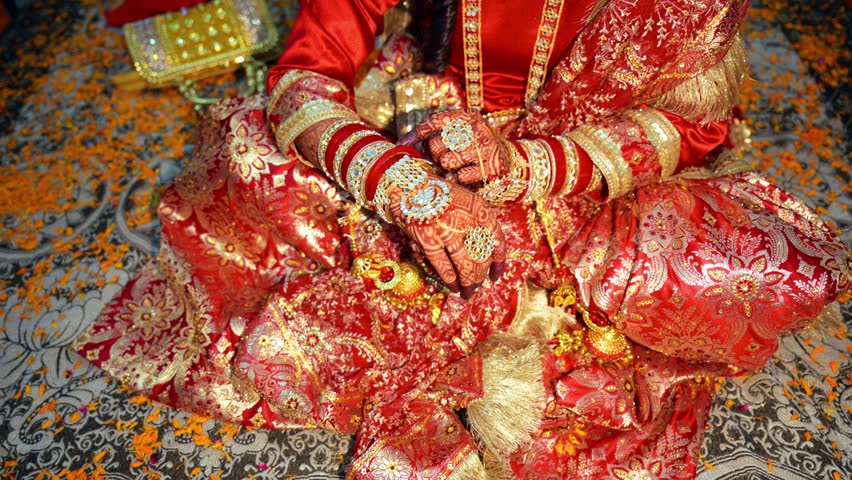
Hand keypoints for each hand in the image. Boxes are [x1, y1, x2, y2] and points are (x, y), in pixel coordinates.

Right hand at [385, 173, 506, 298]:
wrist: (407, 185)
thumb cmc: (438, 194)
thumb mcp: (464, 201)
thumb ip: (477, 223)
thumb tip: (484, 255)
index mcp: (479, 208)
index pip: (497, 241)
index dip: (498, 263)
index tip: (495, 276)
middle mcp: (467, 219)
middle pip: (482, 257)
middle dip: (480, 276)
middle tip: (476, 286)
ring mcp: (447, 230)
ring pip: (466, 265)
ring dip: (468, 282)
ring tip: (467, 292)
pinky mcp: (429, 239)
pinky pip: (444, 266)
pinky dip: (451, 280)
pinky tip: (454, 287)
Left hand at [398, 109, 508, 184]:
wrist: (510, 160)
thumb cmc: (475, 147)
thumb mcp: (461, 133)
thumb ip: (438, 135)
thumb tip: (403, 145)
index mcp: (467, 116)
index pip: (433, 121)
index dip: (415, 134)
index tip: (401, 145)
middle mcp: (476, 128)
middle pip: (436, 144)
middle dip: (435, 155)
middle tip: (444, 157)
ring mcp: (484, 148)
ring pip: (446, 161)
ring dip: (448, 167)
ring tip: (457, 165)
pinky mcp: (490, 167)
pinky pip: (460, 176)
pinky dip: (461, 178)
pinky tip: (470, 173)